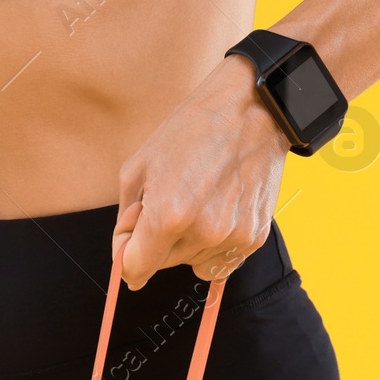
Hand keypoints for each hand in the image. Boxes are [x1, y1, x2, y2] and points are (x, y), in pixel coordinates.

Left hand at [114, 54, 291, 289]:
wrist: (251, 110)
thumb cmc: (193, 130)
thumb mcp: (139, 166)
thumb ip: (127, 217)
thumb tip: (126, 252)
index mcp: (168, 215)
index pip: (135, 269)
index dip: (126, 255)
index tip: (130, 242)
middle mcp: (203, 233)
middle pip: (163, 266)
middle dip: (157, 242)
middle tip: (168, 202)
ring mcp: (232, 237)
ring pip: (193, 262)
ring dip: (187, 242)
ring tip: (198, 201)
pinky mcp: (254, 237)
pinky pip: (221, 260)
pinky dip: (214, 243)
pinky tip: (217, 210)